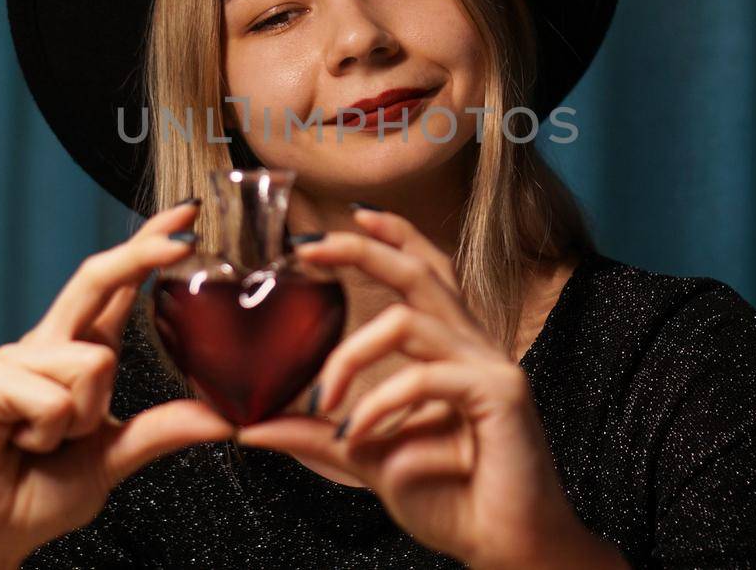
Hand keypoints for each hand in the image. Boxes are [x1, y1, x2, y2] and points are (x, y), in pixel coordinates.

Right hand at [0, 200, 235, 568]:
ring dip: (82, 419)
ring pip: (92, 363)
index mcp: (79, 352)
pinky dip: (50, 433)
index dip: (147, 246)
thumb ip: (162, 430)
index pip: (116, 287)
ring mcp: (13, 358)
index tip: (186, 214)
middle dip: (140, 255)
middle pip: (95, 280)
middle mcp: (47, 344)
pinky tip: (21, 445)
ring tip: (48, 445)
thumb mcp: (115, 456)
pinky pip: (54, 398)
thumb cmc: (41, 491)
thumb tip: (225, 416)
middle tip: (185, 238)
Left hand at [235, 208, 625, 568]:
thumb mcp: (369, 456)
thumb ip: (317, 434)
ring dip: (352, 355)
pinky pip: (424, 378)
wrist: (506, 547)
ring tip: (325, 399)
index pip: (426, 271)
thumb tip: (249, 425)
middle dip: (362, 251)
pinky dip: (381, 404)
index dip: (392, 236)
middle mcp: (474, 346)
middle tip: (307, 250)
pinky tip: (360, 434)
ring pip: (409, 321)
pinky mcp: (501, 394)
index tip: (345, 219)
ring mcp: (492, 364)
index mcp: (451, 349)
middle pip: (420, 271)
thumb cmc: (450, 498)